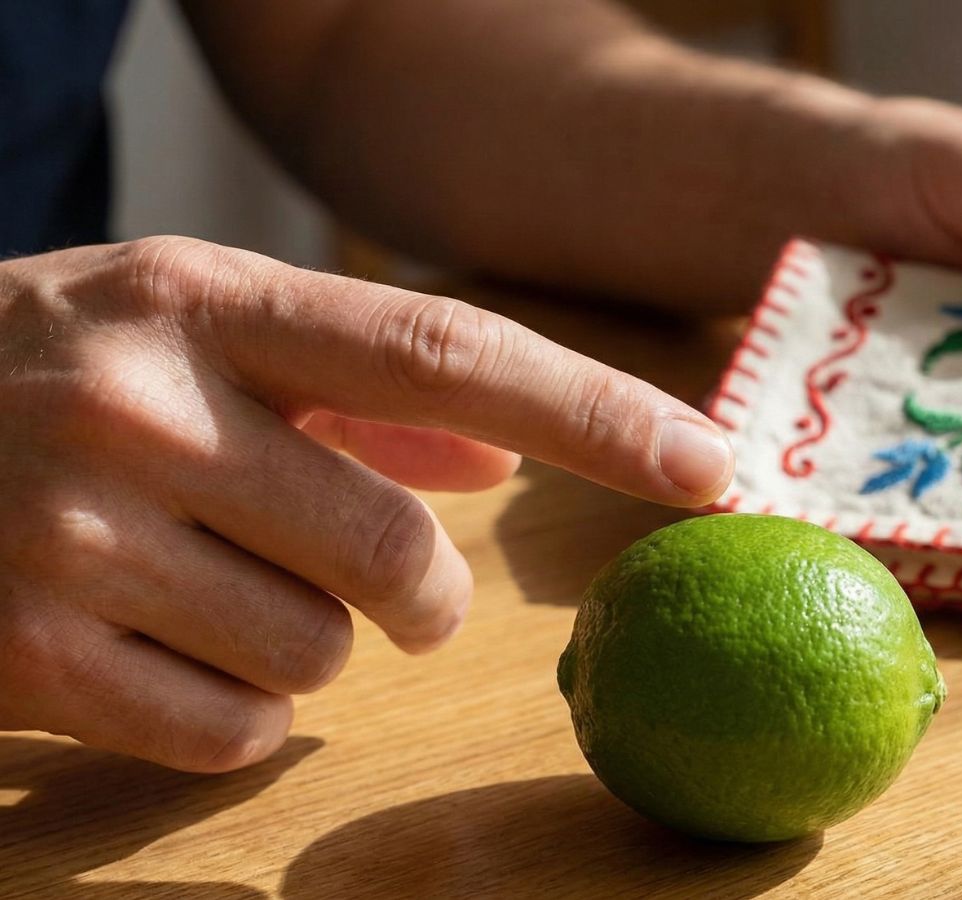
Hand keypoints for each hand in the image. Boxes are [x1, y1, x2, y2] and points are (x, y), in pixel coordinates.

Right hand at [0, 236, 732, 771]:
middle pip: (399, 552)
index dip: (597, 418)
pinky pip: (234, 734)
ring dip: (312, 643)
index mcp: (207, 300)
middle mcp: (143, 406)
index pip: (449, 356)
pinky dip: (236, 715)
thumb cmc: (50, 369)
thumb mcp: (191, 327)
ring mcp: (74, 537)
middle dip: (422, 595)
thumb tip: (501, 460)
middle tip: (382, 581)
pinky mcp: (27, 660)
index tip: (710, 467)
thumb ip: (359, 388)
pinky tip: (164, 648)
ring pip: (321, 654)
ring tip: (215, 586)